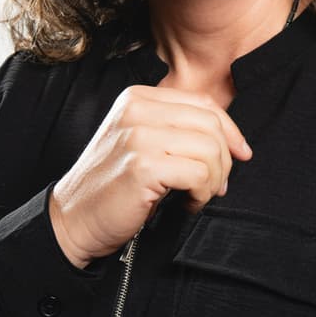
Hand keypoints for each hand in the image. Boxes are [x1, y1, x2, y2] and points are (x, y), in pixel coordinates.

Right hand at [49, 84, 251, 268]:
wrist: (74, 219)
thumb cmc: (113, 187)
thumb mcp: (143, 143)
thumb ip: (177, 130)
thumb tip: (233, 142)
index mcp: (138, 97)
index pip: (204, 102)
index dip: (230, 130)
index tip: (241, 154)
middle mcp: (136, 109)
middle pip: (211, 124)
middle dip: (224, 160)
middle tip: (213, 186)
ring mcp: (138, 136)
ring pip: (210, 149)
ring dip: (213, 181)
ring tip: (196, 196)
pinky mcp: (142, 166)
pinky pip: (199, 174)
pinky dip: (202, 194)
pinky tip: (187, 204)